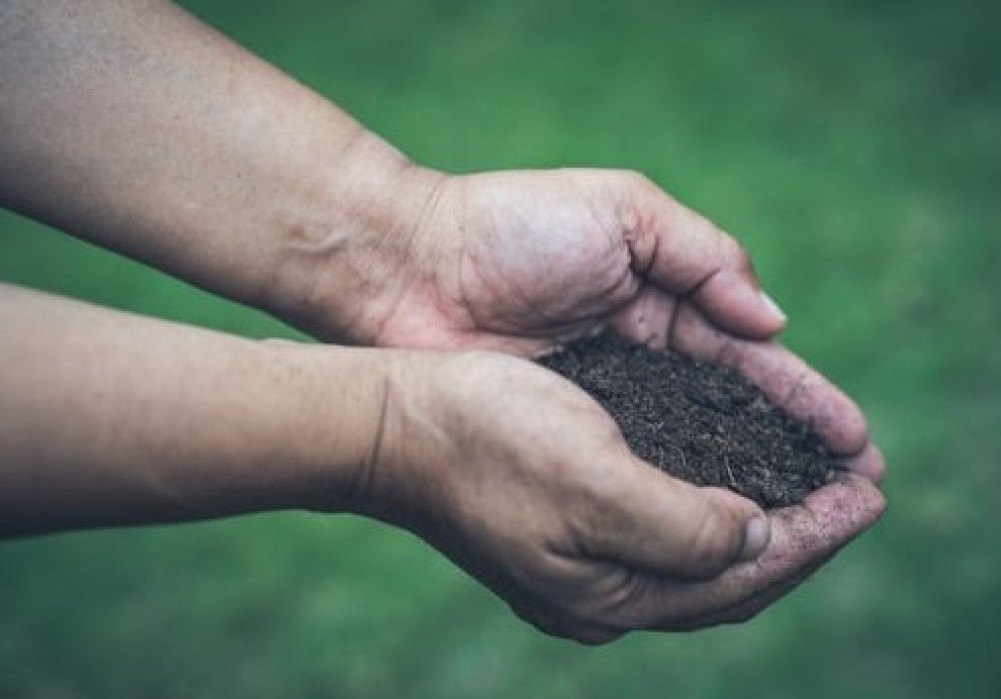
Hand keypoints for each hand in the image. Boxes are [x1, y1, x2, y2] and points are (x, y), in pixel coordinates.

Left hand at [288, 166, 883, 478]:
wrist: (409, 267)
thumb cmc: (511, 228)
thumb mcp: (623, 211)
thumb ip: (702, 255)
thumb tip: (771, 320)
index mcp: (659, 300)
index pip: (748, 357)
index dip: (801, 398)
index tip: (854, 437)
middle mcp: (639, 360)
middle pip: (731, 415)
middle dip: (792, 451)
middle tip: (854, 494)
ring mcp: (601, 404)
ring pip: (688, 453)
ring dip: (748, 486)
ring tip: (809, 524)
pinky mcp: (562, 437)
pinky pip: (631, 474)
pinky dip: (676, 498)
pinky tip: (720, 529)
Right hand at [347, 350, 882, 643]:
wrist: (392, 421)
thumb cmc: (485, 439)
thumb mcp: (592, 483)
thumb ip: (684, 526)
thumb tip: (758, 537)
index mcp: (609, 593)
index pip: (741, 578)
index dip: (814, 536)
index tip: (868, 491)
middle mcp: (601, 587)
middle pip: (728, 573)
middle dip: (802, 532)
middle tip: (859, 488)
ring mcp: (583, 556)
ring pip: (701, 547)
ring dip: (765, 514)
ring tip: (815, 481)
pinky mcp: (569, 519)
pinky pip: (667, 520)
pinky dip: (716, 497)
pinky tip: (736, 471)